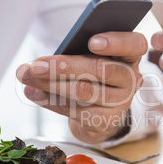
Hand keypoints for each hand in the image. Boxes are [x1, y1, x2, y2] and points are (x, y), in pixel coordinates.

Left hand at [16, 32, 146, 143]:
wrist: (99, 111)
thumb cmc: (92, 76)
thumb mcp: (91, 58)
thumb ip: (76, 53)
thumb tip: (40, 62)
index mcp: (130, 55)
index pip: (135, 44)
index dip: (116, 42)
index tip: (92, 42)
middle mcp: (131, 78)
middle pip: (102, 69)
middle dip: (64, 66)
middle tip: (36, 65)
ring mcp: (121, 102)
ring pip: (85, 91)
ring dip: (51, 84)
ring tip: (27, 77)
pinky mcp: (107, 121)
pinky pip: (76, 111)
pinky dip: (51, 101)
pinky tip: (34, 93)